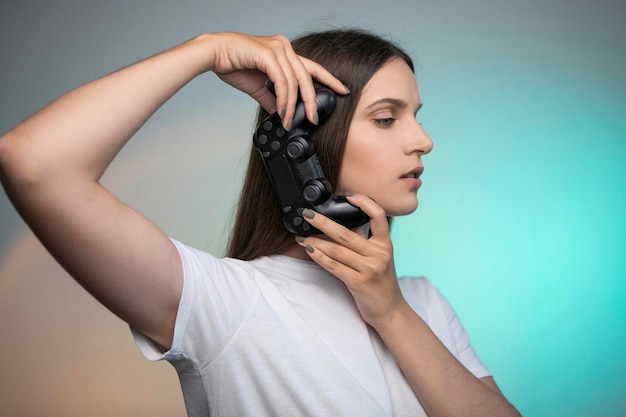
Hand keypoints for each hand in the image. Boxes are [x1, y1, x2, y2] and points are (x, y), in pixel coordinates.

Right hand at [205, 32, 349, 127]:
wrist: (213, 53)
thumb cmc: (233, 64)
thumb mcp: (258, 86)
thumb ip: (272, 97)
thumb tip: (280, 111)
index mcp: (285, 52)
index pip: (312, 67)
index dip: (329, 79)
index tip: (342, 90)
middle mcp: (284, 47)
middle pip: (307, 77)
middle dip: (312, 100)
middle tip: (314, 118)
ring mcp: (277, 48)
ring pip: (294, 82)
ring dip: (292, 105)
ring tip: (288, 121)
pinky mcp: (268, 53)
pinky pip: (282, 81)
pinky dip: (283, 98)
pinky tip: (281, 110)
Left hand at [295, 194, 406, 327]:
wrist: (390, 310)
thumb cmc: (381, 281)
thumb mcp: (379, 257)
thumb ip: (364, 240)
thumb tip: (342, 223)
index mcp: (385, 244)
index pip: (379, 216)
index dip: (365, 203)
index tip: (349, 197)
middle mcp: (379, 254)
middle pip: (346, 233)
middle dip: (323, 222)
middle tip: (307, 214)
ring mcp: (369, 269)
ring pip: (336, 250)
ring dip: (315, 241)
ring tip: (302, 236)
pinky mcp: (358, 283)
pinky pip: (334, 266)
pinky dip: (319, 257)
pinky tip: (309, 250)